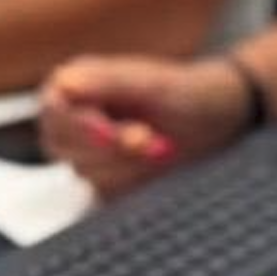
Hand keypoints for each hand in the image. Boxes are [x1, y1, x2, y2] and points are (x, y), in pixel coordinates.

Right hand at [39, 54, 252, 197]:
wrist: (222, 119)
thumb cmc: (189, 92)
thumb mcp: (153, 83)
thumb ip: (108, 81)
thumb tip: (64, 83)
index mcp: (77, 84)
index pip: (54, 111)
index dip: (81, 127)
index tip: (115, 135)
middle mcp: (76, 118)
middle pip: (65, 146)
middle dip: (113, 148)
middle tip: (150, 138)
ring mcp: (89, 152)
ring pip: (87, 173)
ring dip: (129, 165)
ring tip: (162, 148)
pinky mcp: (107, 179)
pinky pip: (105, 194)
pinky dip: (135, 184)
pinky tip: (157, 168)